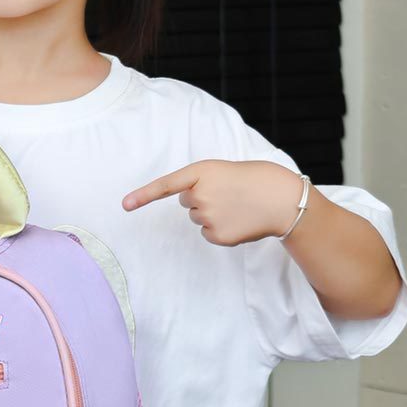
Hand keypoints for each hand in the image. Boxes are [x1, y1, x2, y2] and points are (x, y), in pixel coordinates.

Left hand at [122, 159, 299, 245]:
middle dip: (203, 198)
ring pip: (198, 218)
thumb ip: (203, 183)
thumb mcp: (224, 171)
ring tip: (237, 205)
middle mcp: (200, 195)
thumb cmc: (255, 179)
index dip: (143, 195)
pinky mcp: (217, 235)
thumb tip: (192, 205)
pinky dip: (221, 229)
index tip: (125, 205)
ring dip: (213, 213)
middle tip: (228, 193)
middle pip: (187, 202)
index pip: (166, 185)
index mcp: (201, 172)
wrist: (282, 198)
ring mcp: (208, 217)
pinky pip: (208, 233)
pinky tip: (238, 220)